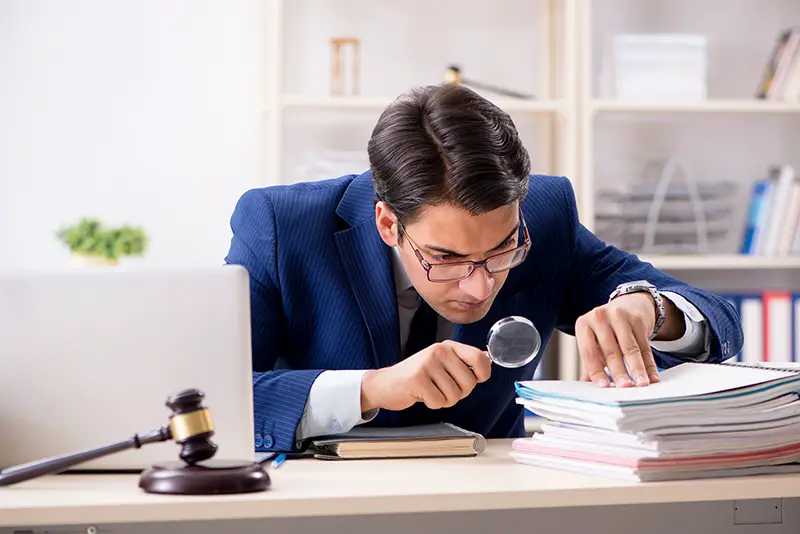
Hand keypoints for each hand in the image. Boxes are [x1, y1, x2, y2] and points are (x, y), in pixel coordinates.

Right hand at [360, 340, 491, 411]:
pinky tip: (422, 395)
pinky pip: (439, 402)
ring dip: (443, 400)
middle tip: (442, 388)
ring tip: (430, 390)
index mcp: (448, 346)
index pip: (479, 358)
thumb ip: (462, 362)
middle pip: (469, 383)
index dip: (483, 374)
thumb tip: (487, 360)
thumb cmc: (417, 376)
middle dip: (459, 393)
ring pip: (454, 396)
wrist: (386, 384)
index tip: (477, 379)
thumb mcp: (441, 363)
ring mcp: (428, 363)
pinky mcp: (418, 379)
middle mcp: (439, 351)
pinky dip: (432, 404)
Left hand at [576, 292, 659, 387]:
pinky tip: (652, 376)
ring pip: (630, 348)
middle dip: (619, 371)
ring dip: (637, 369)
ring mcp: (619, 316)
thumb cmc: (606, 328)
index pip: (588, 351)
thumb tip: (586, 385)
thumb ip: (590, 362)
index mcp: (583, 324)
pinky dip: (649, 364)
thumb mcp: (594, 340)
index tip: (604, 386)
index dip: (596, 370)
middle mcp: (599, 317)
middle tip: (625, 387)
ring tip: (641, 384)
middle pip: (610, 350)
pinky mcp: (638, 319)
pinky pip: (645, 346)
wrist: (628, 305)